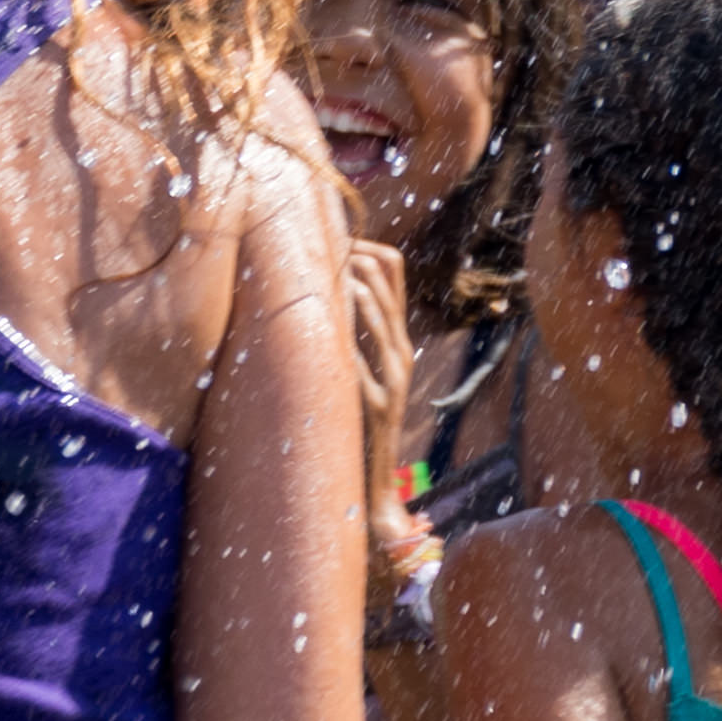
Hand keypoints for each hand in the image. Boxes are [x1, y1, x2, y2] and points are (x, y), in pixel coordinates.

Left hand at [343, 238, 416, 531]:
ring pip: (385, 323)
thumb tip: (320, 289)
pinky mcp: (377, 408)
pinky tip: (332, 323)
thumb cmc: (355, 421)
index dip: (370, 249)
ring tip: (335, 271)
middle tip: (329, 246)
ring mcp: (394, 382)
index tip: (336, 239)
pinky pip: (366, 368)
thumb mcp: (355, 366)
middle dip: (360, 261)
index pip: (396, 273)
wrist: (373, 481)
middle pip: (391, 290)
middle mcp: (401, 355)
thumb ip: (346, 332)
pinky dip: (351, 342)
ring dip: (360, 293)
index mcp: (396, 340)